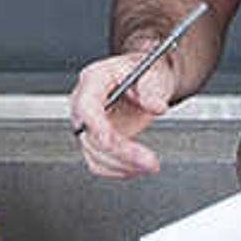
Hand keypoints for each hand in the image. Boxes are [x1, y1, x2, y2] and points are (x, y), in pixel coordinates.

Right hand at [68, 47, 174, 178]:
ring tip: (150, 164)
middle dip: (120, 153)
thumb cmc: (145, 72)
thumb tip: (155, 107)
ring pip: (93, 154)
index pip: (86, 107)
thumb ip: (152, 88)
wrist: (148, 81)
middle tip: (149, 161)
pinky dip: (118, 169)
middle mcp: (85, 103)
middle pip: (90, 136)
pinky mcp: (96, 140)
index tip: (112, 142)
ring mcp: (89, 124)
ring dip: (122, 165)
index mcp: (94, 79)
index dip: (96, 127)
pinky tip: (137, 166)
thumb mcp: (154, 72)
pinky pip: (99, 162)